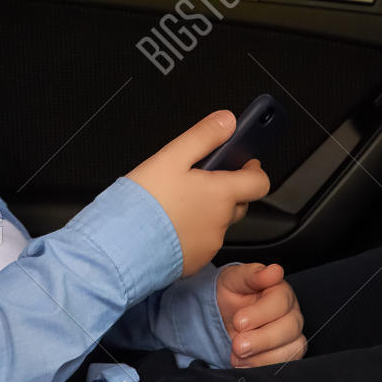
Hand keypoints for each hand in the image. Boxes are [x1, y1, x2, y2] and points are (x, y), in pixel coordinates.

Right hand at [125, 111, 271, 276]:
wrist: (121, 245)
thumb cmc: (144, 203)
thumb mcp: (171, 157)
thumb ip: (203, 136)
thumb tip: (227, 121)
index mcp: (221, 194)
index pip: (259, 182)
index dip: (255, 171)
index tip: (247, 165)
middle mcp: (221, 221)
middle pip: (239, 203)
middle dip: (227, 191)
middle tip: (201, 181)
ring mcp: (209, 244)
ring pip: (218, 223)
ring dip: (208, 212)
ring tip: (178, 203)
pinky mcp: (195, 260)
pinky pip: (202, 243)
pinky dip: (193, 232)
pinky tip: (172, 224)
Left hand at [216, 262, 305, 367]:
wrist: (223, 315)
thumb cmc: (232, 294)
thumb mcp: (234, 279)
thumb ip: (252, 274)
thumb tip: (274, 271)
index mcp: (281, 291)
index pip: (281, 302)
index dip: (260, 314)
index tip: (238, 322)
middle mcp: (291, 313)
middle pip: (290, 328)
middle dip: (261, 340)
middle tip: (237, 345)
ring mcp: (292, 336)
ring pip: (291, 350)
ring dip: (261, 357)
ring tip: (236, 356)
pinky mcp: (286, 354)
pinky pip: (284, 365)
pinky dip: (261, 367)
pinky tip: (243, 364)